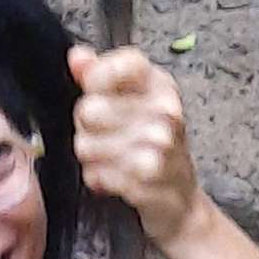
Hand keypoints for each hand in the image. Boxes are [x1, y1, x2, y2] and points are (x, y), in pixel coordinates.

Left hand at [68, 43, 204, 254]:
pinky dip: (99, 180)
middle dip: (86, 128)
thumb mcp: (132, 106)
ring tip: (111, 161)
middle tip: (103, 137)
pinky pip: (97, 174)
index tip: (94, 90)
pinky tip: (115, 180)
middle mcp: (165, 111)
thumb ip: (100, 78)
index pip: (124, 62)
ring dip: (92, 158)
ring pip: (87, 145)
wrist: (181, 203)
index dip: (97, 77)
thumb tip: (77, 56)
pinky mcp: (148, 178)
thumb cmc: (153, 150)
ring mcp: (159, 145)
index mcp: (160, 86)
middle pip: (90, 109)